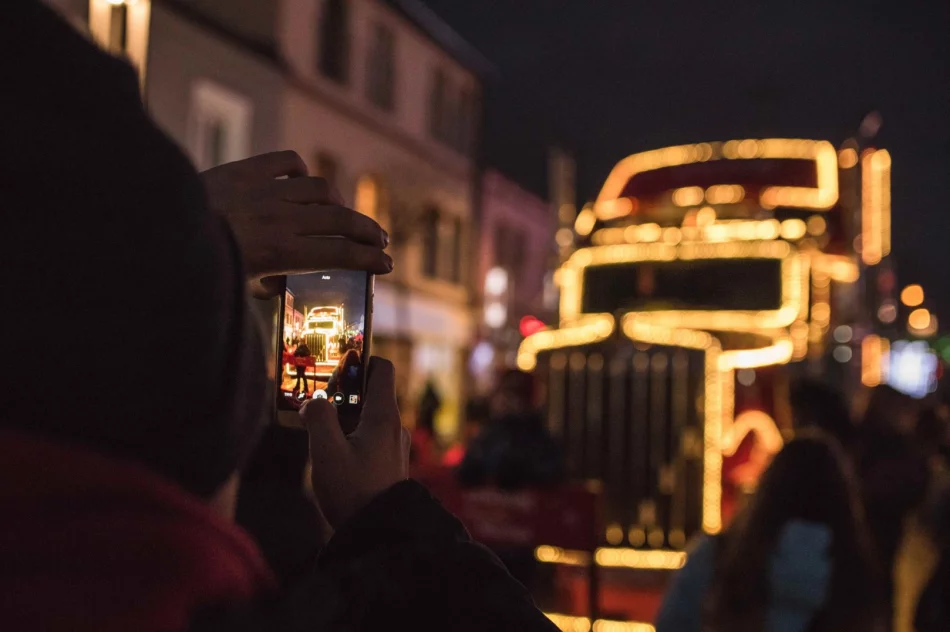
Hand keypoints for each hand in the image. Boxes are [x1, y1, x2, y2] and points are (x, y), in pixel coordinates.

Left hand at [200, 151, 391, 297]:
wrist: (152, 230)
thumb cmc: (194, 268)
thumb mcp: (236, 287)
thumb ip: (264, 285)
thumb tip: (279, 284)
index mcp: (279, 252)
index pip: (340, 254)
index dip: (370, 259)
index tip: (387, 264)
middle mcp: (278, 218)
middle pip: (341, 219)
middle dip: (368, 231)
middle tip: (381, 240)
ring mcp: (263, 190)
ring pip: (320, 189)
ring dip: (338, 202)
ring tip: (343, 213)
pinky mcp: (245, 169)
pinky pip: (287, 162)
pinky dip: (300, 171)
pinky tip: (302, 182)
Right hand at [301, 357, 409, 527]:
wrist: (379, 534)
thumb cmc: (354, 491)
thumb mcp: (327, 451)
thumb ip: (318, 418)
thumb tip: (313, 402)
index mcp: (384, 416)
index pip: (382, 369)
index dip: (360, 360)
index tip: (335, 364)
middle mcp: (394, 427)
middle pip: (370, 393)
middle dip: (342, 391)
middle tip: (315, 397)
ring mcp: (394, 447)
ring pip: (367, 417)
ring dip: (342, 416)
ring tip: (314, 425)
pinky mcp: (388, 465)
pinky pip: (369, 438)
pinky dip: (349, 435)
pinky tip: (328, 450)